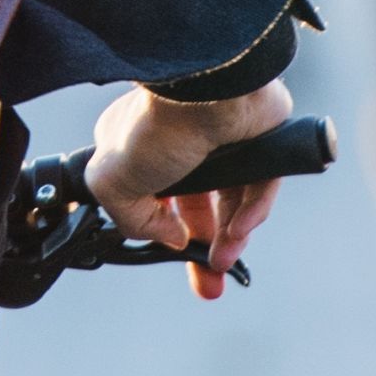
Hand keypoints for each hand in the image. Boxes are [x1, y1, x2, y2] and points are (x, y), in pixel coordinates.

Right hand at [87, 82, 295, 303]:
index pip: (155, 196)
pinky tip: (241, 232)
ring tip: (223, 264)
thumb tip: (168, 237)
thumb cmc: (156, 125)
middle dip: (202, 249)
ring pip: (232, 198)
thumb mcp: (114, 183)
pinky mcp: (260, 139)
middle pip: (198, 204)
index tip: (169, 252)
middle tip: (207, 284)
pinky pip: (261, 184)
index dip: (163, 230)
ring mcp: (225, 138)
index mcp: (142, 144)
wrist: (209, 90)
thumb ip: (131, 219)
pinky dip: (252, 211)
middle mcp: (184, 140)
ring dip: (229, 237)